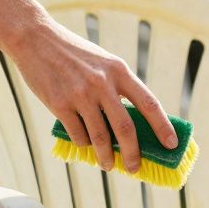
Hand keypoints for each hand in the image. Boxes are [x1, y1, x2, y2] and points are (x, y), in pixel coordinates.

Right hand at [3, 17, 177, 172]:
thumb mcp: (103, 63)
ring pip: (100, 138)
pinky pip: (78, 135)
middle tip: (135, 168)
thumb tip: (131, 126)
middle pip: (125, 128)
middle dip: (133, 154)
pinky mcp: (60, 104)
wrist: (36, 39)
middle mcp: (102, 83)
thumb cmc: (74, 54)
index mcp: (119, 71)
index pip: (149, 103)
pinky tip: (85, 145)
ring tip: (108, 165)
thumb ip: (118, 88)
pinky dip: (84, 144)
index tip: (172, 145)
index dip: (163, 126)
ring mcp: (80, 95)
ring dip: (106, 157)